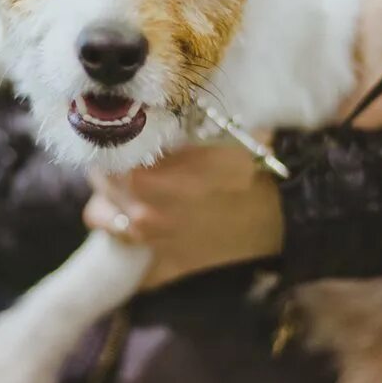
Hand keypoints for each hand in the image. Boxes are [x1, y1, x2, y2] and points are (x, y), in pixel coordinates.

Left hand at [82, 144, 283, 290]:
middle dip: (109, 178)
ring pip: (105, 225)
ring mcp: (151, 246)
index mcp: (143, 179)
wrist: (282, 210)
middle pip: (99, 192)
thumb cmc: (246, 165)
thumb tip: (143, 112)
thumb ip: (166, 129)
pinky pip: (136, 270)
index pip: (101, 163)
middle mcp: (139, 215)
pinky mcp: (168, 269)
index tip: (119, 145)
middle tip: (129, 168)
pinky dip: (139, 255)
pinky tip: (152, 238)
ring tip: (133, 199)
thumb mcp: (204, 134)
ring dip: (114, 210)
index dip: (109, 151)